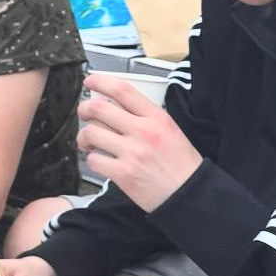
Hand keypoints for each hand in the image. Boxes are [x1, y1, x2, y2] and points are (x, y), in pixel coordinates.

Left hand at [78, 73, 200, 210]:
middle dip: (84, 109)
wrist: (191, 194)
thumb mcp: (170, 130)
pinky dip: (92, 160)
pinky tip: (100, 160)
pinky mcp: (123, 174)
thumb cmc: (181, 164)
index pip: (122, 90)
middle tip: (84, 115)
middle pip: (98, 108)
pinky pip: (93, 160)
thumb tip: (115, 106)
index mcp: (156, 118)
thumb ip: (145, 117)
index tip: (90, 80)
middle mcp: (143, 131)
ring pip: (90, 133)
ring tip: (90, 142)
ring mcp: (132, 153)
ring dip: (84, 137)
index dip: (101, 81)